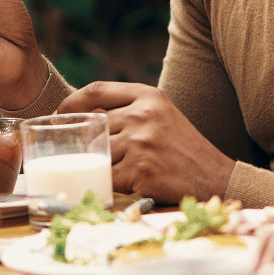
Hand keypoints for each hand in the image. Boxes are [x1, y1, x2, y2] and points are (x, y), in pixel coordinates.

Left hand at [56, 81, 233, 202]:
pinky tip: (120, 185)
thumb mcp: (161, 114)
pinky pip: (107, 176)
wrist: (213, 177)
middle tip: (77, 152)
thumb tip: (85, 115)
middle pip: (93, 124)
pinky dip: (107, 183)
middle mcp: (143, 114)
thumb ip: (129, 109)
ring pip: (97, 152)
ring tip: (112, 171)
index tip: (60, 115)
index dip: (72, 102)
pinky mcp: (139, 170)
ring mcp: (140, 142)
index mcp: (148, 95)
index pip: (97, 90)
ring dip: (98, 165)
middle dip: (84, 141)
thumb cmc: (184, 148)